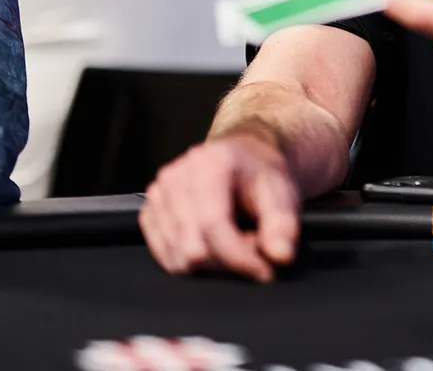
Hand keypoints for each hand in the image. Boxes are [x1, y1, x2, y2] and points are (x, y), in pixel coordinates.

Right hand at [140, 133, 298, 282]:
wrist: (241, 161)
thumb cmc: (259, 175)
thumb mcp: (283, 192)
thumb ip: (283, 224)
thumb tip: (280, 255)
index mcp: (209, 163)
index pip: (213, 224)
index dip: (239, 256)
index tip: (265, 271)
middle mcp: (176, 176)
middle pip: (193, 247)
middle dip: (229, 261)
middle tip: (253, 247)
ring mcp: (157, 195)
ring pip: (178, 258)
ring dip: (213, 264)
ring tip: (236, 242)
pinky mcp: (149, 213)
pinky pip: (166, 258)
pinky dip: (193, 263)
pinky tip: (213, 246)